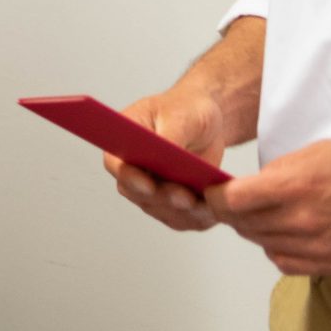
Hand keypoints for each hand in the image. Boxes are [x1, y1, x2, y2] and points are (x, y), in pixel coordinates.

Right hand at [109, 86, 235, 231]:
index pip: (116, 165)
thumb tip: (164, 152)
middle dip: (164, 200)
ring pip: (161, 211)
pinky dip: (197, 218)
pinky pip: (181, 219)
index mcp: (123, 143)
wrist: (207, 123)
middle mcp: (132, 171)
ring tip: (208, 204)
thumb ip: (170, 136)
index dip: (131, 178)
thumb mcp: (179, 115)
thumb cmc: (186, 110)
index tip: (150, 185)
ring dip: (183, 212)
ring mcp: (150, 190)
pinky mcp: (171, 203)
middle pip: (138, 195)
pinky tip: (214, 210)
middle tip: (187, 198)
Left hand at [212, 141, 330, 274]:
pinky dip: (276, 248)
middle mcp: (303, 220)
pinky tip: (286, 233)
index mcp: (296, 186)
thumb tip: (245, 187)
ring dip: (253, 228)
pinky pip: (282, 261)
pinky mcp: (328, 264)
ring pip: (258, 242)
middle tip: (237, 201)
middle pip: (241, 223)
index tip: (213, 191)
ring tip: (267, 213)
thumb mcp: (314, 153)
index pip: (232, 200)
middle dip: (231, 211)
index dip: (215, 196)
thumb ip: (275, 172)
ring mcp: (316, 246)